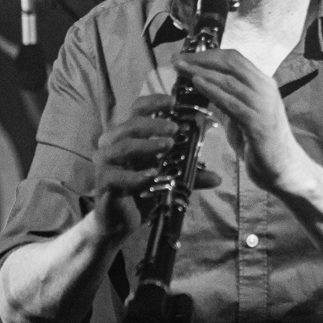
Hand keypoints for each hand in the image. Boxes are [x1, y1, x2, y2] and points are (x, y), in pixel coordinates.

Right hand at [92, 95, 220, 237]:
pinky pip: (117, 176)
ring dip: (147, 145)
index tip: (173, 102)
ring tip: (167, 146)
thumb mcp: (168, 178)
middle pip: (130, 125)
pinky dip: (136, 175)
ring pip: (123, 147)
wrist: (121, 220)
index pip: (137, 110)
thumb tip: (218, 177)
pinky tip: (152, 175)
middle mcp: (113, 145)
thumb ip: (189, 175)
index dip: (154, 102)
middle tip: (175, 128)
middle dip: (154, 125)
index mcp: (128, 136)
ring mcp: (105, 164)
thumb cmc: (142, 191)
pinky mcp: (103, 183)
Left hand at [173, 50, 310, 192]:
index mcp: (263, 84)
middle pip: (232, 63)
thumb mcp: (240, 116)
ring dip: (202, 72)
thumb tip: (204, 88)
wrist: (284, 168)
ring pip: (230, 80)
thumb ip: (226, 101)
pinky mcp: (258, 122)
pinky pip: (232, 102)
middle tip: (178, 59)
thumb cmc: (261, 143)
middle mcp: (266, 89)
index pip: (235, 59)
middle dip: (202, 59)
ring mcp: (263, 105)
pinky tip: (197, 85)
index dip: (208, 54)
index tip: (186, 56)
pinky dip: (213, 91)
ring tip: (181, 69)